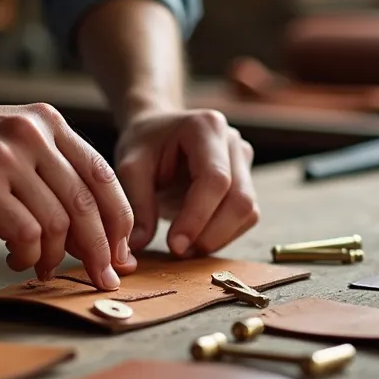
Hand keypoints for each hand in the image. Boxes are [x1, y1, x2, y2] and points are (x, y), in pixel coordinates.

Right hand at [0, 100, 135, 290]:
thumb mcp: (8, 143)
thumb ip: (50, 176)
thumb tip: (93, 235)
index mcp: (46, 123)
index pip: (103, 176)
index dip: (119, 220)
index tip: (122, 253)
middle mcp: (30, 135)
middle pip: (87, 203)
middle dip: (101, 250)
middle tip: (104, 278)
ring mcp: (3, 159)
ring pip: (58, 222)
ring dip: (57, 257)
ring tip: (42, 268)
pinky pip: (25, 234)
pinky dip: (28, 256)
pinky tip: (16, 260)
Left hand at [114, 109, 258, 256]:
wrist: (158, 131)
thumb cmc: (145, 144)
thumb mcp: (131, 167)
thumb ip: (137, 204)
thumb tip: (138, 245)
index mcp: (206, 127)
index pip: (215, 179)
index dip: (198, 217)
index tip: (175, 245)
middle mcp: (233, 142)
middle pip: (240, 199)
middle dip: (211, 234)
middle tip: (179, 251)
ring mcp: (244, 161)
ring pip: (248, 212)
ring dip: (218, 238)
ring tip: (185, 246)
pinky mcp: (246, 180)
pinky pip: (246, 217)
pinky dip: (223, 235)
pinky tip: (196, 238)